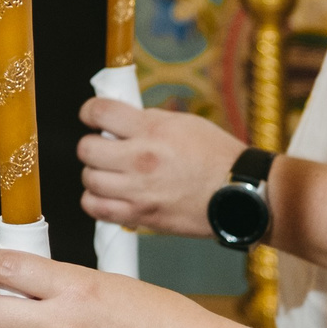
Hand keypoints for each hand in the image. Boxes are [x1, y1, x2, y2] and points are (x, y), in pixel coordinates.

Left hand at [78, 96, 244, 238]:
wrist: (240, 194)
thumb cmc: (217, 157)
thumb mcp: (184, 123)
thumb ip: (147, 120)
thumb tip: (119, 120)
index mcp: (152, 130)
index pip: (99, 112)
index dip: (89, 112)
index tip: (92, 116)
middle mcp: (141, 159)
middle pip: (86, 149)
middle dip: (92, 145)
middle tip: (105, 147)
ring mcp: (139, 191)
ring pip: (89, 180)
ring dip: (95, 173)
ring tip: (110, 172)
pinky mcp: (141, 216)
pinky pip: (96, 209)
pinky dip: (96, 200)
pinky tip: (110, 194)